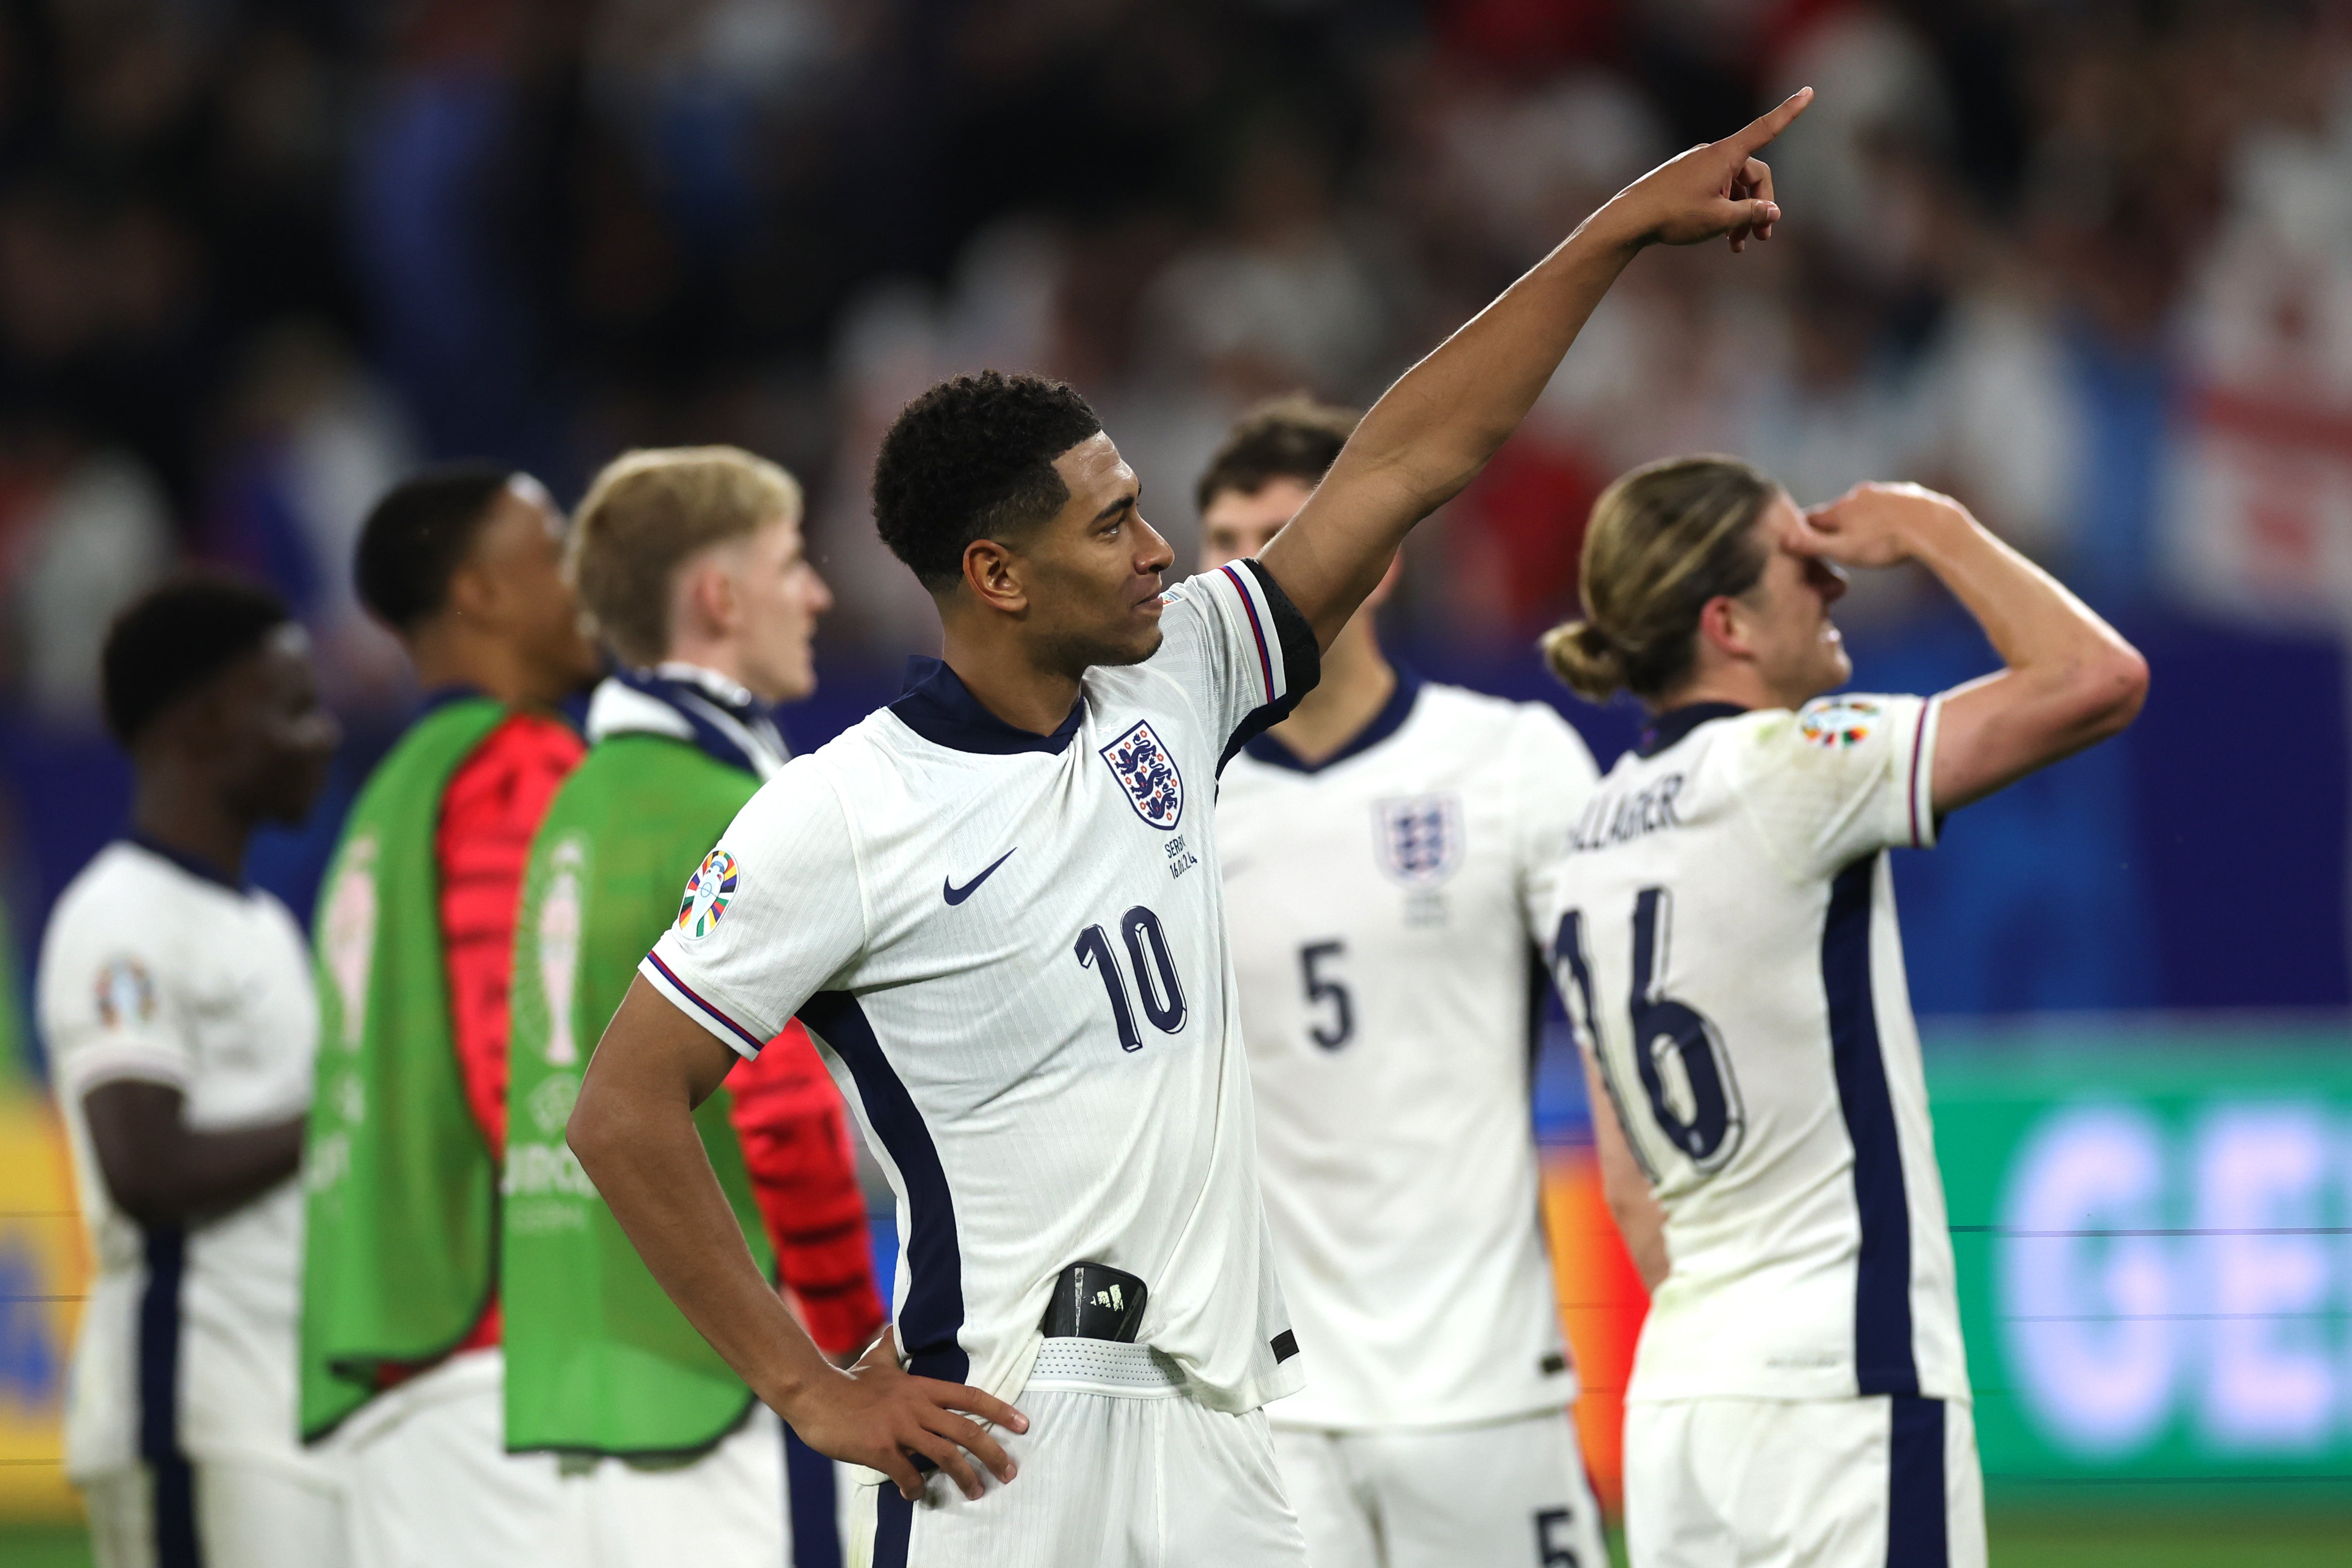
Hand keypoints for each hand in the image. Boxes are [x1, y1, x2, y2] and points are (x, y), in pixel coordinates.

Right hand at [776, 1327, 1027, 1501]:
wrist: (814, 1394)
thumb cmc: (847, 1380)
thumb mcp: (876, 1360)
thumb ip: (892, 1348)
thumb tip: (896, 1330)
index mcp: (920, 1387)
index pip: (969, 1396)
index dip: (999, 1409)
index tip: (1022, 1424)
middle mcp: (916, 1406)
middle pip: (966, 1430)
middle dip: (993, 1453)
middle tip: (1009, 1472)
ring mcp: (899, 1428)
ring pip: (944, 1455)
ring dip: (964, 1477)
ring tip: (975, 1492)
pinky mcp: (879, 1448)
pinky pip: (907, 1474)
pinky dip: (915, 1488)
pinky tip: (916, 1495)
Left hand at [1599, 87, 1811, 252]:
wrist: (1628, 219)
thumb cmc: (1673, 216)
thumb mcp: (1719, 220)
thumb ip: (1751, 214)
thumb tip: (1773, 212)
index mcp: (1725, 155)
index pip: (1765, 129)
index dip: (1789, 112)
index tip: (1809, 91)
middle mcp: (1713, 154)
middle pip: (1753, 174)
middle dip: (1761, 205)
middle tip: (1763, 236)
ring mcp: (1698, 166)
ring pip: (1734, 187)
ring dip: (1742, 215)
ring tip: (1740, 245)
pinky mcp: (1686, 178)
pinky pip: (1716, 190)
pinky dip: (1724, 212)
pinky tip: (1724, 238)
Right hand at [1797, 481, 1969, 569]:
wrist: (1933, 527)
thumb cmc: (1886, 544)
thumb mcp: (1845, 551)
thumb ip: (1812, 545)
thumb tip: (1781, 540)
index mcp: (1841, 509)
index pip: (1812, 519)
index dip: (1806, 532)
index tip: (1803, 543)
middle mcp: (1859, 494)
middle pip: (1840, 512)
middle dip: (1837, 527)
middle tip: (1841, 546)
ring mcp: (1884, 491)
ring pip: (1866, 507)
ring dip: (1864, 520)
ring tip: (1873, 539)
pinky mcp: (1907, 493)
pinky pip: (1890, 504)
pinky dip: (1888, 515)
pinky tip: (1897, 528)